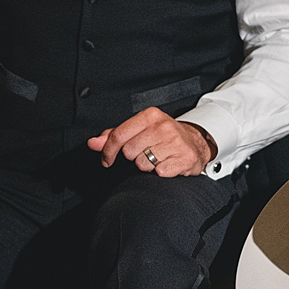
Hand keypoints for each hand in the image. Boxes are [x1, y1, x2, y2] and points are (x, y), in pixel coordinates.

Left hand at [88, 108, 215, 177]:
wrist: (195, 143)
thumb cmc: (163, 136)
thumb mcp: (140, 130)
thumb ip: (114, 136)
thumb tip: (92, 143)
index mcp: (150, 116)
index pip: (118, 135)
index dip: (108, 152)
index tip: (107, 161)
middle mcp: (163, 126)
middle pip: (129, 152)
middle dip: (133, 157)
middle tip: (145, 153)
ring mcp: (175, 142)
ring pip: (142, 164)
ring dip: (147, 166)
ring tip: (157, 158)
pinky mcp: (184, 158)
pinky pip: (159, 173)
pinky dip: (160, 172)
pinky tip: (166, 164)